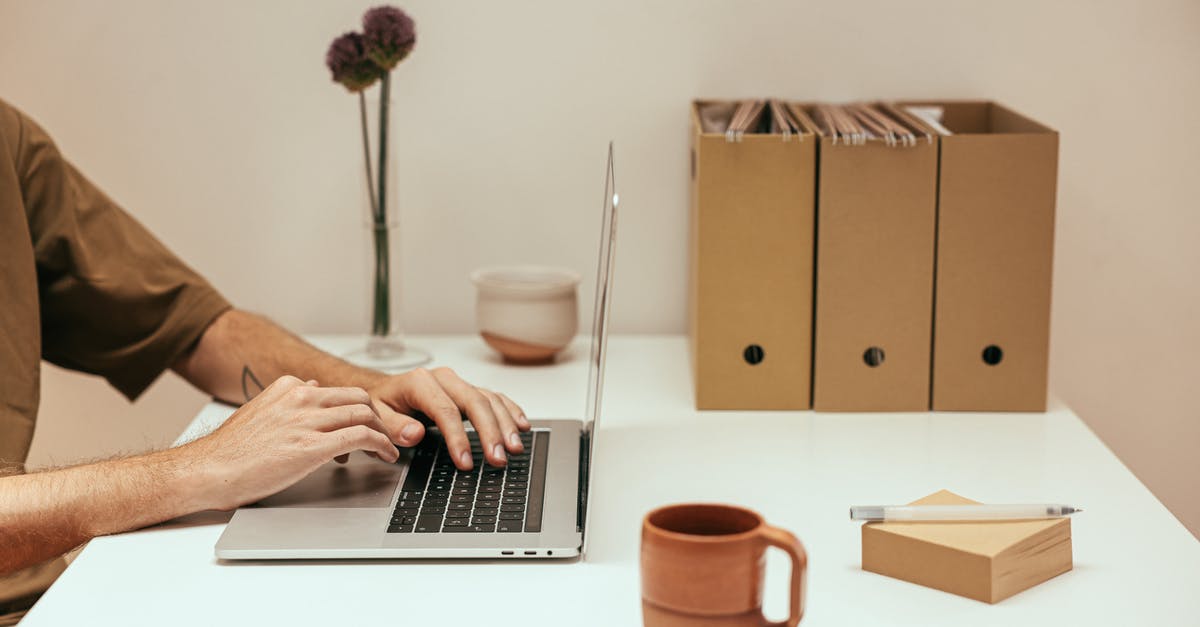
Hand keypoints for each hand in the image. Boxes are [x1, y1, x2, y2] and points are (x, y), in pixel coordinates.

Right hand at [180, 375, 398, 510]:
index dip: (356, 410)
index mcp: (289, 387)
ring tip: (388, 448)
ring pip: (365, 414)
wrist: (208, 470)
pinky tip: (386, 455)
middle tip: (383, 435)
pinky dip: (382, 444)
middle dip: (377, 417)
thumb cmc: (230, 451)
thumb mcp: (260, 411)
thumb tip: (312, 389)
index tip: (364, 425)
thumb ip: (288, 401)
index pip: (338, 391)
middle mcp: (300, 398)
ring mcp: (307, 421)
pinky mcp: (311, 446)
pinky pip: (361, 437)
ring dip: (384, 432)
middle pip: (358, 397)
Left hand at [365, 367, 527, 469]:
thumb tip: (415, 434)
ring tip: (514, 448)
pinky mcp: (468, 391)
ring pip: (489, 400)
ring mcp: (459, 384)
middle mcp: (444, 379)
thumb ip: (393, 426)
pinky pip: (495, 397)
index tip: (465, 462)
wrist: (385, 390)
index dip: (458, 438)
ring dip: (505, 424)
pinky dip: (510, 411)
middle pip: (475, 402)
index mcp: (420, 382)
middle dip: (490, 432)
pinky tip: (521, 425)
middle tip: (498, 458)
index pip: (445, 411)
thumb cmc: (382, 404)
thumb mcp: (376, 416)